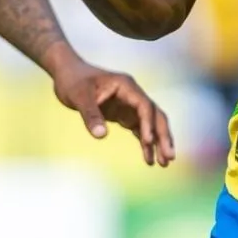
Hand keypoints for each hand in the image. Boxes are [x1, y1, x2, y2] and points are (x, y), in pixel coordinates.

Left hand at [50, 59, 175, 165]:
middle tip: (170, 157)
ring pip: (151, 124)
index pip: (144, 106)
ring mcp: (130, 104)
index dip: (148, 124)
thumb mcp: (78, 96)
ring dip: (158, 142)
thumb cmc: (73, 81)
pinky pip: (139, 129)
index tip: (148, 142)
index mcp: (126, 86)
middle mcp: (133, 95)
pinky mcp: (123, 113)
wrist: (67, 73)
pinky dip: (145, 143)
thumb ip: (90, 115)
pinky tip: (149, 159)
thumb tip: (101, 136)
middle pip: (155, 116)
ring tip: (164, 164)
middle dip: (163, 136)